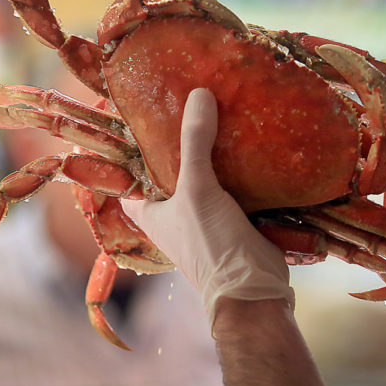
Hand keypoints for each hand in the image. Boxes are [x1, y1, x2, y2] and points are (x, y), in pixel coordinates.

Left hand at [121, 88, 294, 329]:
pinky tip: (249, 139)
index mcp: (151, 210)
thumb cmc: (211, 245)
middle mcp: (175, 212)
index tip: (139, 114)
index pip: (129, 175)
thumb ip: (195, 143)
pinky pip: (234, 183)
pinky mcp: (236, 217)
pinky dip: (239, 165)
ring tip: (219, 109)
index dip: (129, 148)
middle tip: (187, 100)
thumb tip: (198, 95)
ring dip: (213, 150)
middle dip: (180, 140)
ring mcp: (207, 215)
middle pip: (172, 169)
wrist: (255, 291)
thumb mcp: (197, 190)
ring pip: (206, 174)